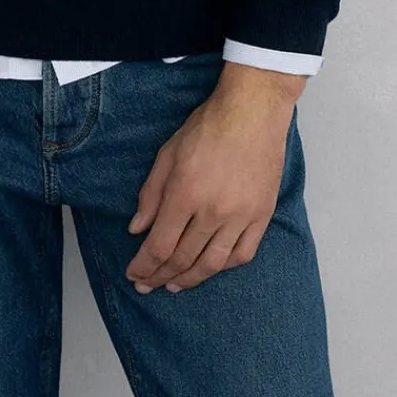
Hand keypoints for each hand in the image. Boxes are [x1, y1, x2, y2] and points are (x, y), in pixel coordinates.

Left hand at [125, 84, 295, 294]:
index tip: (134, 274)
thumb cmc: (208, 127)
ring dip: (190, 279)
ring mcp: (240, 216)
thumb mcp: (167, 154)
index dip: (143, 266)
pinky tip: (211, 268)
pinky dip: (224, 266)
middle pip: (183, 259)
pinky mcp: (262, 215)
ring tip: (175, 285)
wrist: (252, 112)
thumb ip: (151, 194)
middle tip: (148, 285)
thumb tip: (137, 229)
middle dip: (160, 276)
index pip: (159, 246)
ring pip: (212, 263)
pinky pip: (243, 253)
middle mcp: (213, 211)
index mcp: (185, 194)